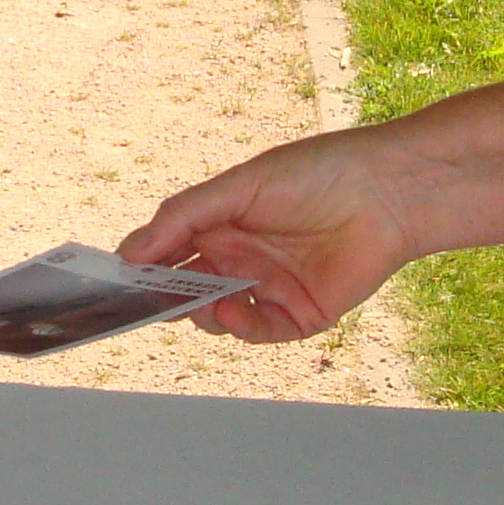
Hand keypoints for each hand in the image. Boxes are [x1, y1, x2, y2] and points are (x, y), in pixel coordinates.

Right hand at [121, 132, 416, 341]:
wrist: (388, 193)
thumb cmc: (316, 173)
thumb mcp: (240, 187)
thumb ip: (184, 217)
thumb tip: (130, 251)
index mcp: (221, 225)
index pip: (170, 253)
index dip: (142, 267)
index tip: (115, 279)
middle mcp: (241, 259)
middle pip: (188, 289)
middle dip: (165, 297)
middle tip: (144, 301)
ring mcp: (269, 288)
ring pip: (217, 315)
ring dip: (200, 312)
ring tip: (197, 300)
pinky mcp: (300, 314)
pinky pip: (258, 331)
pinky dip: (239, 327)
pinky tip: (229, 310)